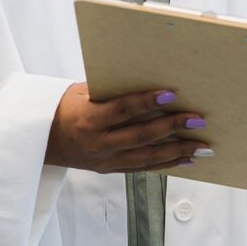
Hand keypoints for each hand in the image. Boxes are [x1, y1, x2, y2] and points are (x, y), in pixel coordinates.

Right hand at [44, 83, 210, 173]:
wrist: (45, 140)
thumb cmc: (65, 108)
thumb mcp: (82, 92)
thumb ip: (111, 90)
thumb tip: (147, 78)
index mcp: (89, 119)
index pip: (123, 110)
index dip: (147, 102)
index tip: (171, 94)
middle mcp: (99, 143)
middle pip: (141, 136)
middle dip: (172, 128)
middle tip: (197, 120)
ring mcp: (106, 160)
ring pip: (147, 158)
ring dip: (178, 152)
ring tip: (202, 146)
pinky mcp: (111, 169)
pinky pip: (143, 168)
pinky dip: (166, 164)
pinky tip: (186, 159)